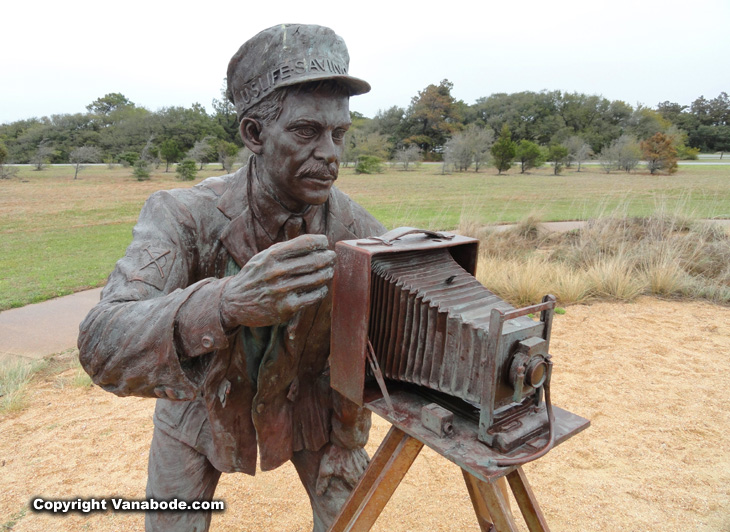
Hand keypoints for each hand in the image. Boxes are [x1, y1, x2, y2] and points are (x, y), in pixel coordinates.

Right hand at [220, 234, 334, 327]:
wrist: (234, 302)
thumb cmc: (255, 275)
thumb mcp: (264, 256)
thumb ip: (286, 249)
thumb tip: (316, 242)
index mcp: (272, 255)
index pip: (306, 242)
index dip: (321, 241)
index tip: (324, 244)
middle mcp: (277, 271)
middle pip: (315, 260)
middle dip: (329, 257)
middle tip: (332, 258)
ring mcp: (282, 290)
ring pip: (318, 278)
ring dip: (328, 273)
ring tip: (329, 271)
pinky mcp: (287, 308)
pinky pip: (314, 296)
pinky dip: (322, 290)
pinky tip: (320, 287)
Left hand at [315, 444, 368, 495]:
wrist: (343, 438)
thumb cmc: (334, 454)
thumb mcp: (325, 468)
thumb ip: (322, 482)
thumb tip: (319, 493)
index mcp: (351, 476)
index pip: (356, 490)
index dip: (356, 494)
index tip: (353, 496)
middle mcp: (359, 471)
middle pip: (363, 482)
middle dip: (361, 486)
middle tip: (359, 490)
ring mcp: (362, 462)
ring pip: (367, 473)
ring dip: (364, 476)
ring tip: (361, 480)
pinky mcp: (363, 454)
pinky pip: (369, 463)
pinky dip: (367, 466)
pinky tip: (364, 468)